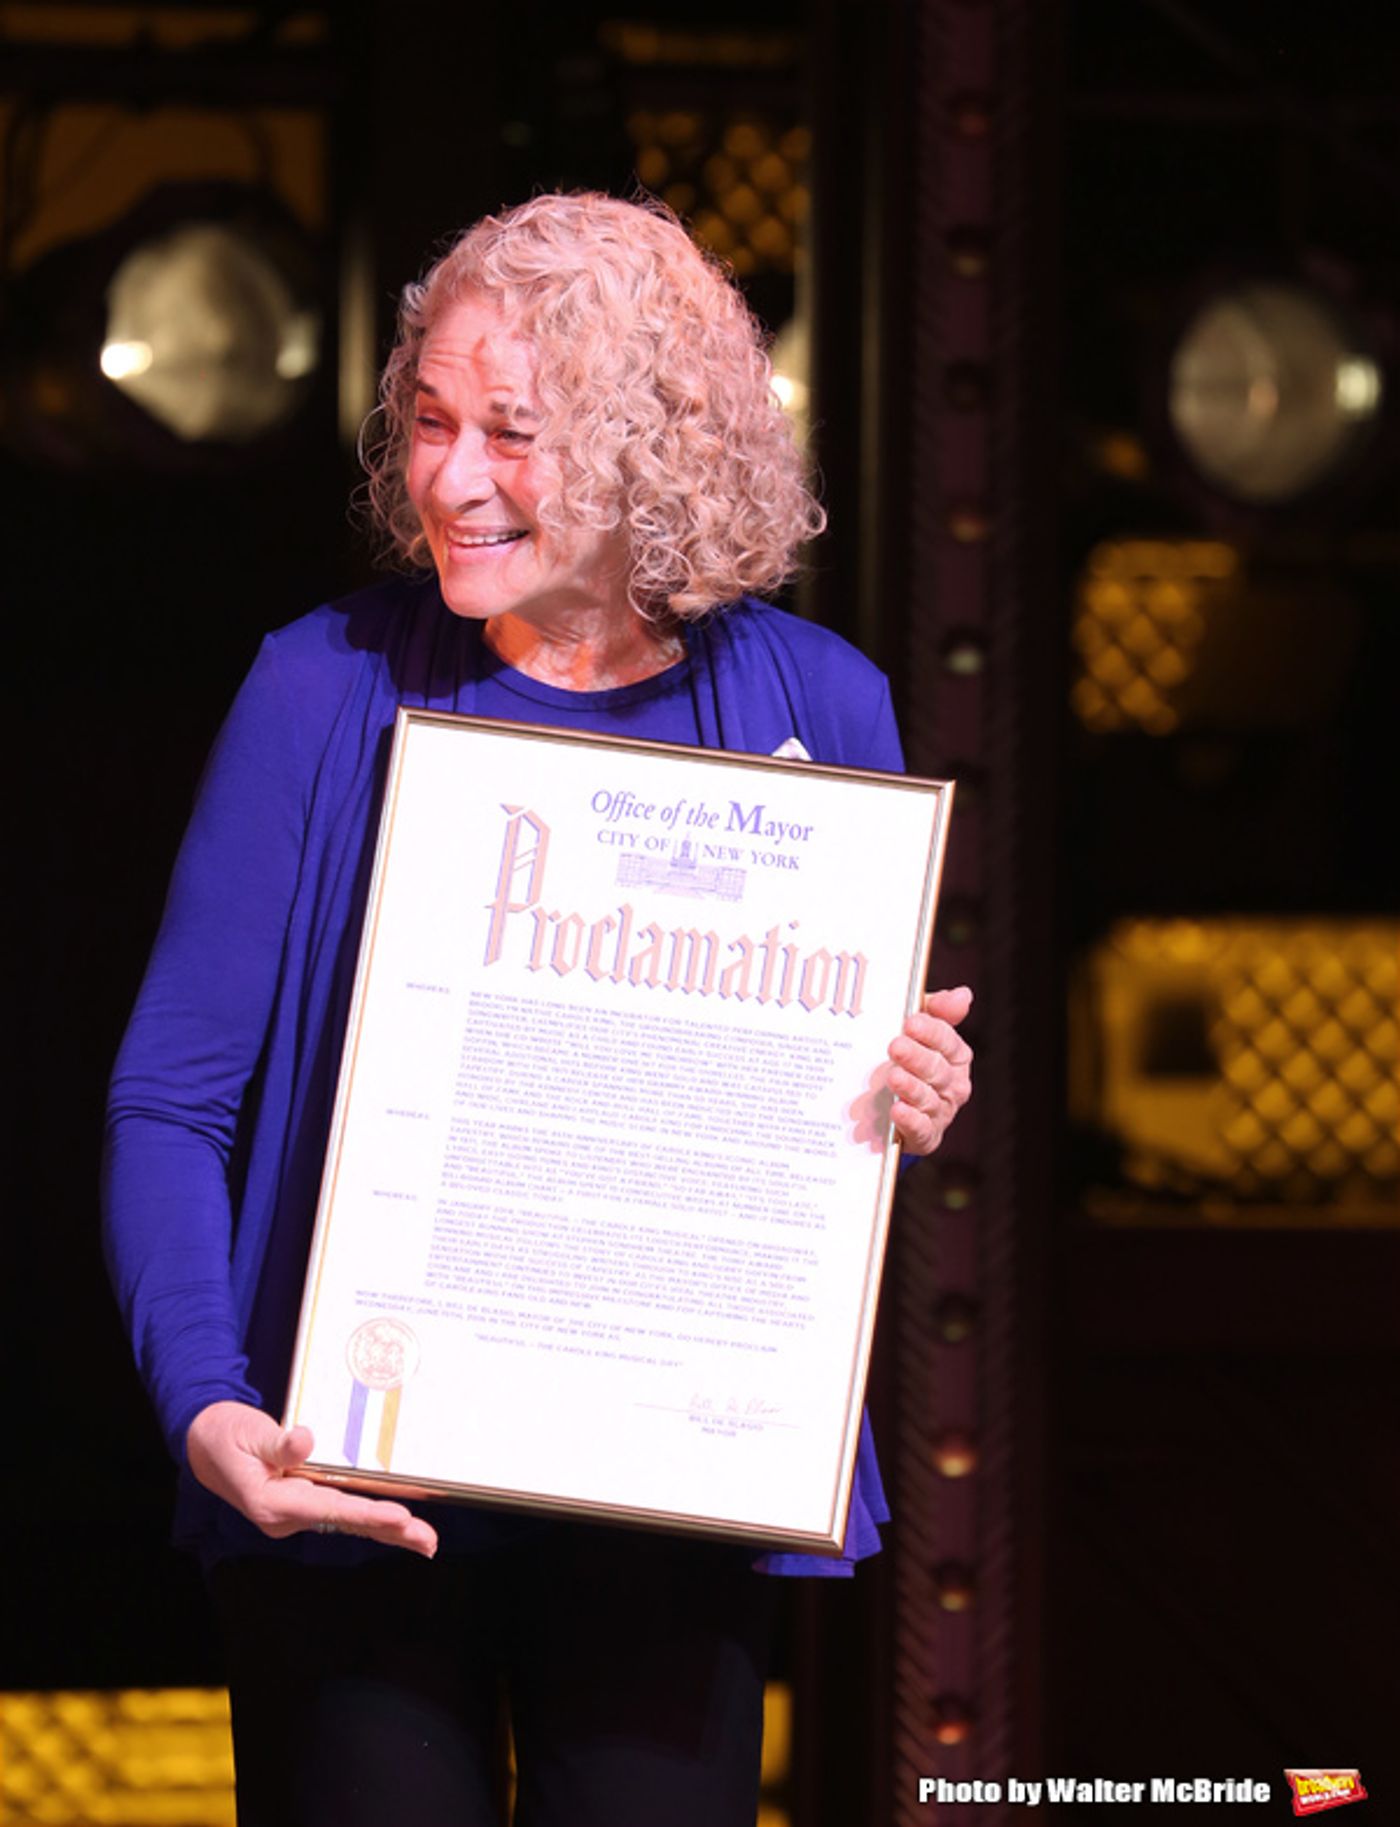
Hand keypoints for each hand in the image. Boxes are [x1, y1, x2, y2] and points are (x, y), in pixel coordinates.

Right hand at [185, 1400, 437, 1557]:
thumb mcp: (248, 1431)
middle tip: (427, 1540)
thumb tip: (304, 1441)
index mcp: (271, 1502)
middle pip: (345, 1523)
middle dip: (389, 1531)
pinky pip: (342, 1515)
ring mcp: (294, 1515)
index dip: (366, 1513)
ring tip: (425, 1541)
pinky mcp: (302, 1505)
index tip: (399, 1516)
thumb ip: (277, 1441)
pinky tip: (396, 1528)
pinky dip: (370, 1521)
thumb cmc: (225, 1434)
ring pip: (348, 1523)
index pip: (328, 1509)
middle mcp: (286, 1517)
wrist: (205, 1444)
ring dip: (387, 1531)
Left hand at [886, 984, 973, 1155]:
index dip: (931, 1032)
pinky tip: (897, 1110)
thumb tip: (963, 995)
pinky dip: (910, 1120)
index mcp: (956, 1055)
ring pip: (928, 1098)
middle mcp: (954, 1085)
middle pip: (937, 1069)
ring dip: (911, 1087)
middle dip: (916, 1057)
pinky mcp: (925, 1136)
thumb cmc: (908, 1058)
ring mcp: (940, 1112)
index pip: (948, 1041)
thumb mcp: (918, 1029)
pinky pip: (921, 1129)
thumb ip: (937, 1010)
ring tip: (892, 1077)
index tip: (911, 1022)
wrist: (890, 1106)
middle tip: (895, 1046)